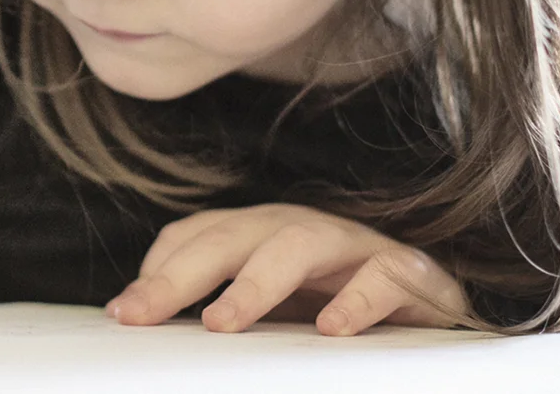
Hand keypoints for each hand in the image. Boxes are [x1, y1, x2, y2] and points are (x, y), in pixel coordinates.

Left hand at [109, 203, 466, 335]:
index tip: (123, 313)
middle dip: (180, 275)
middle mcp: (298, 229)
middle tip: (141, 313)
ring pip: (295, 245)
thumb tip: (144, 322)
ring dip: (254, 284)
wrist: (436, 302)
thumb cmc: (338, 304)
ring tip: (221, 323)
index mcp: (260, 234)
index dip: (158, 271)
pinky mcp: (405, 269)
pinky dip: (355, 300)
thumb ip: (220, 306)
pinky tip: (330, 330)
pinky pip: (379, 275)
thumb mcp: (272, 307)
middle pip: (231, 237)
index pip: (198, 236)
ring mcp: (351, 245)